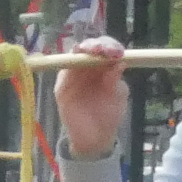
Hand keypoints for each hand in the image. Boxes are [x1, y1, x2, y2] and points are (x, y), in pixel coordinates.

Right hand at [55, 38, 129, 159]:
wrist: (95, 137)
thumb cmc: (109, 115)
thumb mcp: (118, 96)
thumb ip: (116, 80)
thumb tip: (120, 63)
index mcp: (105, 68)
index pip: (106, 49)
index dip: (110, 46)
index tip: (117, 52)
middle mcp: (89, 68)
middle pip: (89, 48)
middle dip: (95, 45)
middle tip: (103, 50)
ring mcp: (74, 76)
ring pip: (74, 55)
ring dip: (83, 49)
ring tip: (93, 51)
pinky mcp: (62, 87)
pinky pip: (63, 71)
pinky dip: (69, 63)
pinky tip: (77, 58)